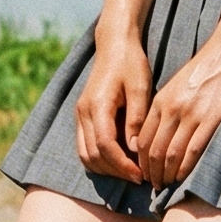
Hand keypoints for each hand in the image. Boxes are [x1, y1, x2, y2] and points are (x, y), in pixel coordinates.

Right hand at [74, 27, 153, 180]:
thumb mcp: (140, 88)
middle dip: (115, 171)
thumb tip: (134, 150)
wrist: (114, 44)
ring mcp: (79, 115)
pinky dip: (99, 159)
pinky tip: (119, 160)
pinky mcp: (82, 116)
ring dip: (106, 168)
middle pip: (93, 155)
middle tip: (139, 177)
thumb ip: (136, 118)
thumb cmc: (130, 63)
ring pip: (85, 155)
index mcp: (97, 105)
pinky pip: (84, 147)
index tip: (141, 174)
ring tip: (130, 171)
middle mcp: (83, 112)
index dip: (122, 165)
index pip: (105, 145)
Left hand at [136, 29, 220, 189]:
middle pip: (153, 150)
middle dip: (150, 172)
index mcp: (161, 101)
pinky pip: (192, 151)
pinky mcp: (211, 120)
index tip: (143, 172)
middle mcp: (172, 109)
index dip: (140, 161)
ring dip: (166, 174)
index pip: (142, 139)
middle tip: (152, 186)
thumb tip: (157, 136)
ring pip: (171, 154)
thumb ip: (164, 109)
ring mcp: (191, 115)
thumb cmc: (203, 70)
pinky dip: (184, 168)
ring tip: (166, 185)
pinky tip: (182, 177)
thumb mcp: (175, 86)